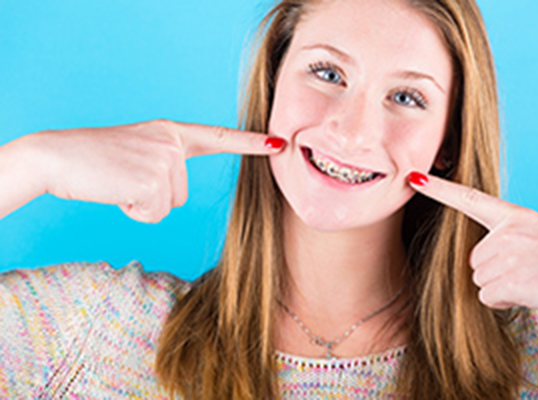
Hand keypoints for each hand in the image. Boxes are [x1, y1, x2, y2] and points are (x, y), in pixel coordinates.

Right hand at [28, 119, 285, 222]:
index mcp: (170, 132)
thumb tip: (171, 191)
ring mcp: (164, 158)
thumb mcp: (136, 150)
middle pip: (182, 192)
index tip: (278, 143)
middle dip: (153, 196)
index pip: (216, 137)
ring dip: (143, 204)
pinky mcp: (153, 178)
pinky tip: (116, 191)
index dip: (248, 142)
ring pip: (170, 205)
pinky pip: (155, 213)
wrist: (57, 157)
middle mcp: (172, 140)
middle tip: (124, 179)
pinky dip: (134, 211)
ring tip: (118, 183)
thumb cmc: (94, 161)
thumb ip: (163, 162)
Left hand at [407, 171, 537, 319]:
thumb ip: (505, 237)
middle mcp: (507, 231)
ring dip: (502, 288)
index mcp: (515, 216)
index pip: (470, 199)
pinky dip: (506, 302)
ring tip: (535, 281)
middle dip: (495, 273)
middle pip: (473, 260)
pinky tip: (532, 293)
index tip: (413, 178)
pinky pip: (487, 297)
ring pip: (479, 280)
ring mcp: (508, 254)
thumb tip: (475, 260)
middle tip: (531, 272)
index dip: (439, 190)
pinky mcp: (511, 279)